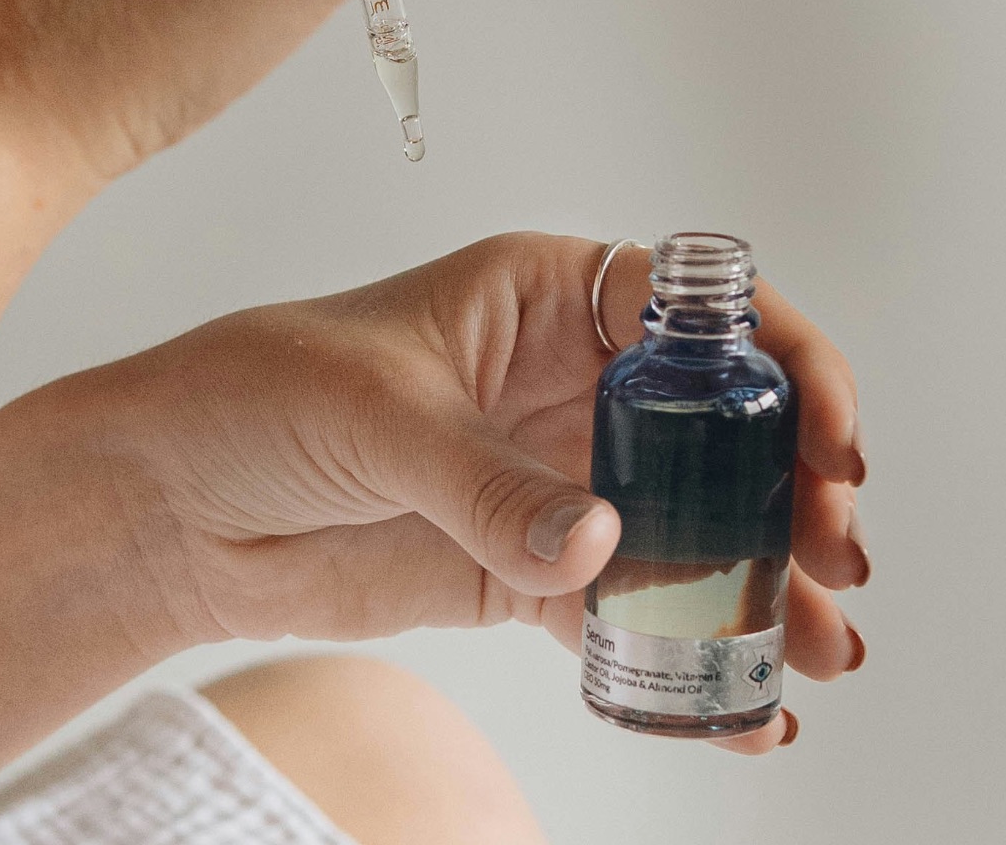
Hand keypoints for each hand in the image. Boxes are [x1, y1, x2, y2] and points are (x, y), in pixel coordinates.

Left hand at [70, 232, 869, 751]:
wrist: (167, 504)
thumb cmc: (252, 396)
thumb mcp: (376, 415)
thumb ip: (488, 482)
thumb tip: (599, 542)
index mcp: (548, 297)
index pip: (703, 314)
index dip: (786, 364)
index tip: (828, 436)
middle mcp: (570, 383)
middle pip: (720, 430)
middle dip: (793, 490)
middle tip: (837, 557)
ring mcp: (553, 479)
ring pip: (690, 527)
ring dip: (762, 584)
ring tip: (820, 648)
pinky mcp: (524, 569)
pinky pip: (624, 612)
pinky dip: (682, 657)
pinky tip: (740, 706)